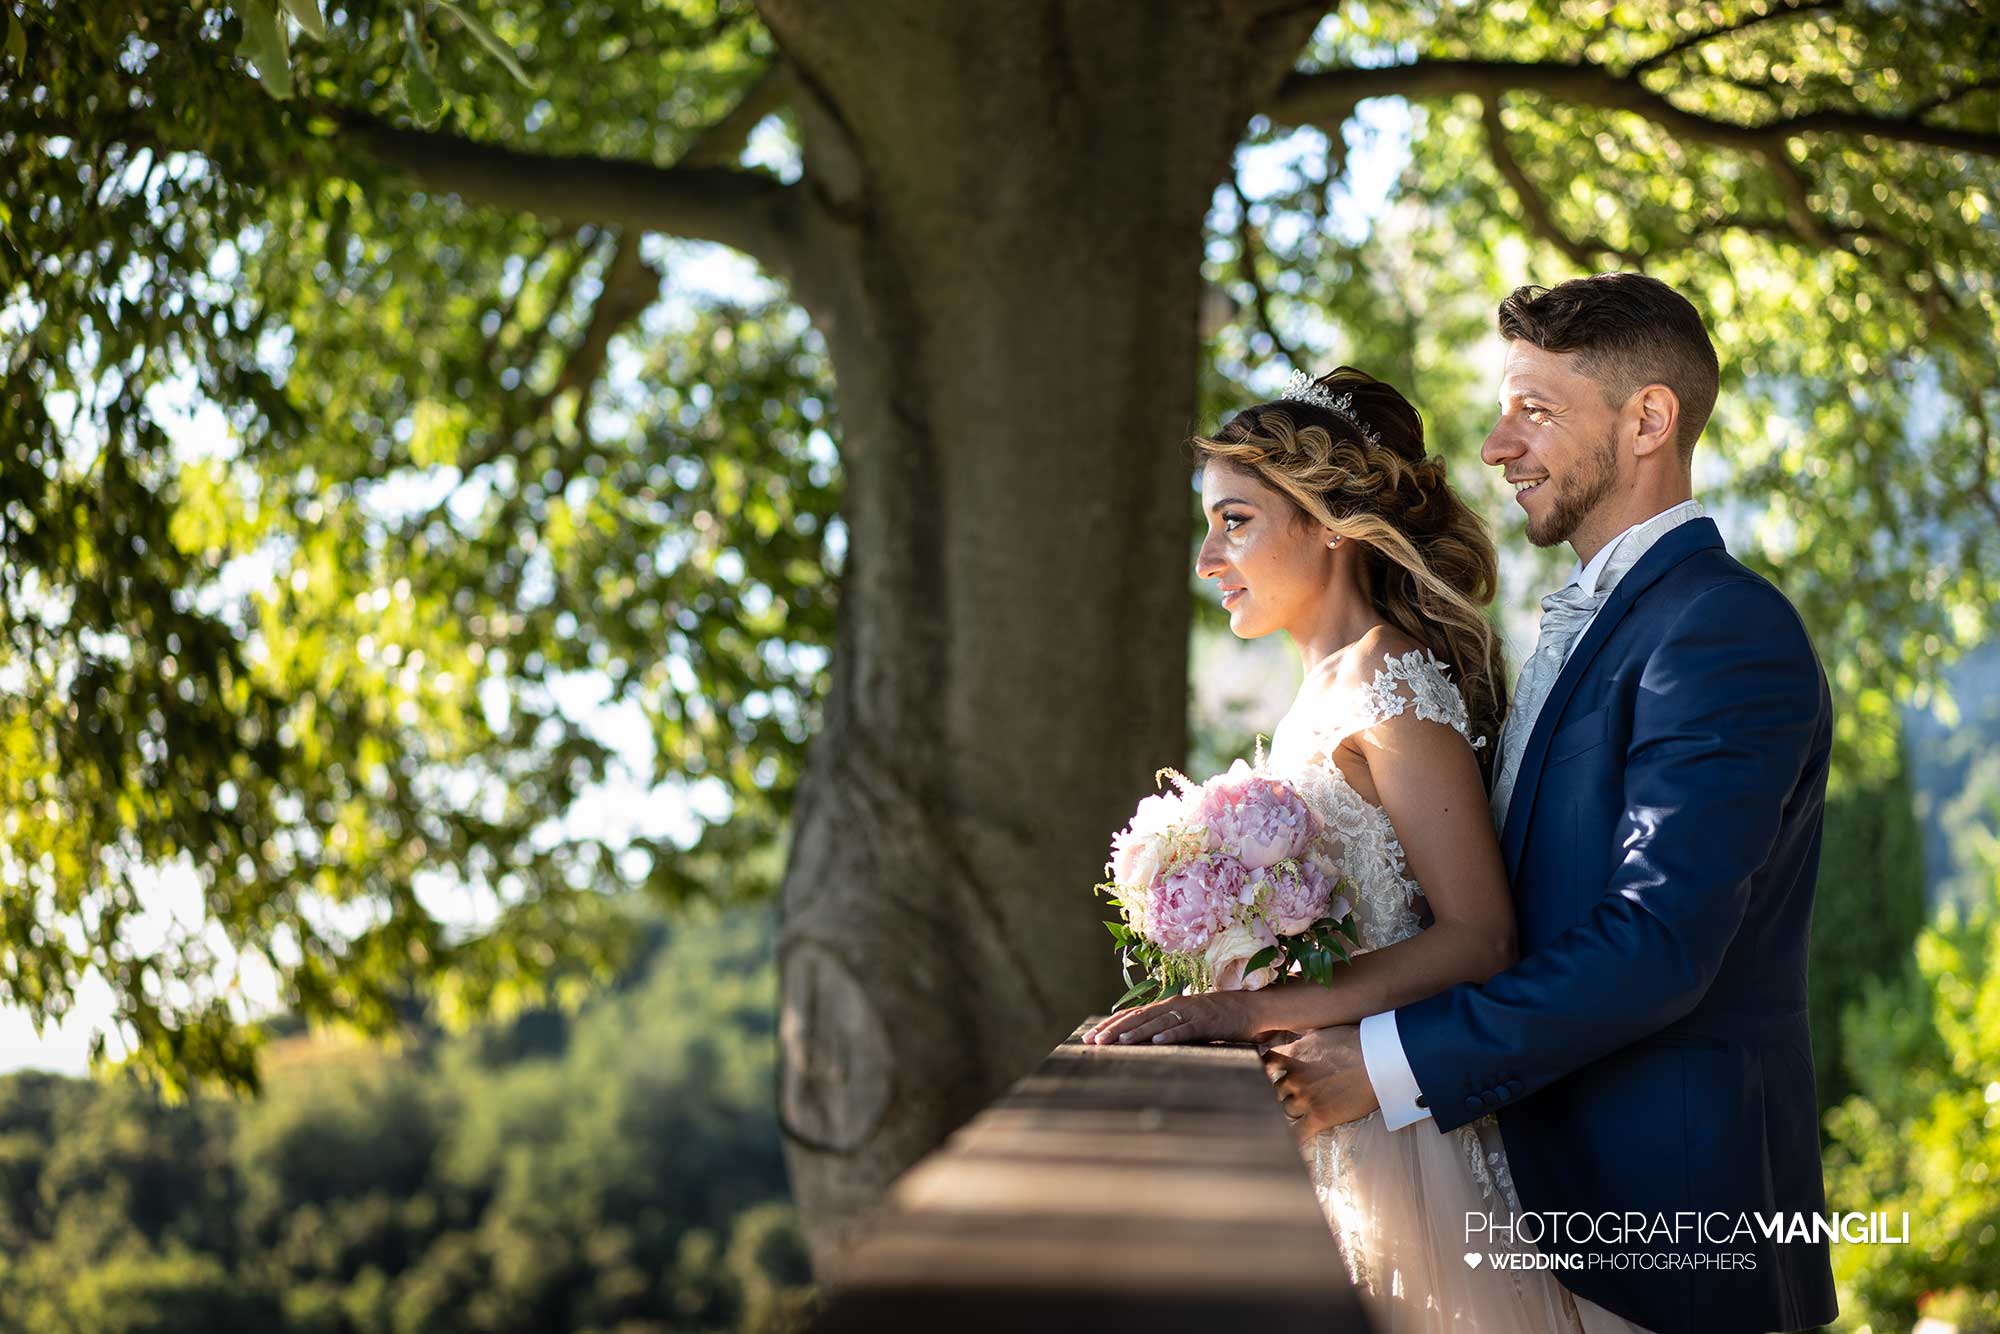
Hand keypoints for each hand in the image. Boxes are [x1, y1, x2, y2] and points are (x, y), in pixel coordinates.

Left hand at [1079, 990, 1277, 1046]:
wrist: (1252, 1006)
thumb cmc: (1219, 1017)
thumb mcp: (1188, 1021)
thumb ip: (1168, 1026)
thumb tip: (1145, 1040)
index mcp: (1168, 1006)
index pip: (1133, 1014)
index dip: (1110, 1024)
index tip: (1089, 1037)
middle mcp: (1175, 1005)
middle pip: (1139, 1017)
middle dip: (1113, 1029)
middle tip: (1092, 1042)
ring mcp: (1190, 1012)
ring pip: (1158, 1023)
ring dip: (1136, 1033)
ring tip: (1116, 1042)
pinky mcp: (1207, 1021)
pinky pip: (1186, 1029)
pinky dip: (1171, 1035)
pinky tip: (1156, 1042)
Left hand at [1259, 1024, 1378, 1144]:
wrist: (1379, 1062)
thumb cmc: (1358, 1043)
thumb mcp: (1322, 1034)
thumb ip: (1304, 1042)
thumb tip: (1298, 1042)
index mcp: (1294, 1054)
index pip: (1266, 1062)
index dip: (1268, 1068)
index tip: (1273, 1072)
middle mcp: (1294, 1077)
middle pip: (1276, 1090)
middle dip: (1285, 1091)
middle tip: (1301, 1092)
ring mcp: (1305, 1098)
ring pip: (1285, 1110)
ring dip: (1294, 1110)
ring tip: (1308, 1109)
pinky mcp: (1319, 1117)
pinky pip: (1297, 1133)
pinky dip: (1294, 1138)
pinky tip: (1288, 1144)